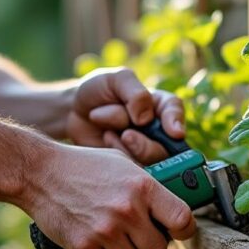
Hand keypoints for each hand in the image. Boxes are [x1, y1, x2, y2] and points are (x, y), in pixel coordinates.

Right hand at [23, 144, 196, 248]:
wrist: (40, 173)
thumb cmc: (85, 165)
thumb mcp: (122, 163)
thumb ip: (147, 185)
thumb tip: (171, 207)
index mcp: (143, 187)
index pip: (182, 220)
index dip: (184, 230)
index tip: (177, 230)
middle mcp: (127, 210)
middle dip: (150, 245)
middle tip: (138, 234)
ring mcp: (105, 231)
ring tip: (114, 237)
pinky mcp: (83, 247)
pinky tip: (97, 245)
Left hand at [67, 68, 184, 164]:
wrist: (72, 111)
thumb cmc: (98, 90)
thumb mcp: (116, 80)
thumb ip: (135, 93)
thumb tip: (146, 118)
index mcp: (160, 105)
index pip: (175, 111)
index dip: (176, 122)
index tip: (175, 132)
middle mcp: (157, 130)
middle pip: (166, 147)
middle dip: (146, 144)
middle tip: (126, 135)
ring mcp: (143, 149)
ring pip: (148, 160)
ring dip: (126, 146)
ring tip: (108, 132)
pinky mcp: (129, 164)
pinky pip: (131, 168)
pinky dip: (116, 152)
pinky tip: (105, 139)